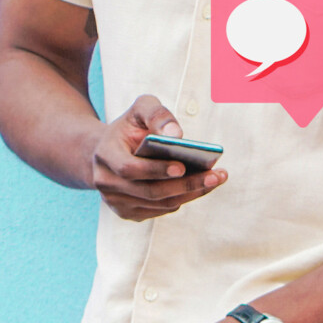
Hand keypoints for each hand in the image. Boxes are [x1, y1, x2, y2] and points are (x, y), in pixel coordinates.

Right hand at [90, 95, 225, 220]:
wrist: (109, 151)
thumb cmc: (130, 128)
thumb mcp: (140, 110)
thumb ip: (157, 114)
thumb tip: (176, 135)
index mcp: (105, 156)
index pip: (129, 169)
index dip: (155, 170)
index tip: (182, 166)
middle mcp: (106, 183)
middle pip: (150, 191)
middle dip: (186, 185)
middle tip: (215, 176)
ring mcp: (116, 202)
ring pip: (160, 204)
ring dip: (192, 193)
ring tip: (217, 178)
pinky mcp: (129, 213)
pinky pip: (163, 210)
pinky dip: (185, 198)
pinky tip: (203, 186)